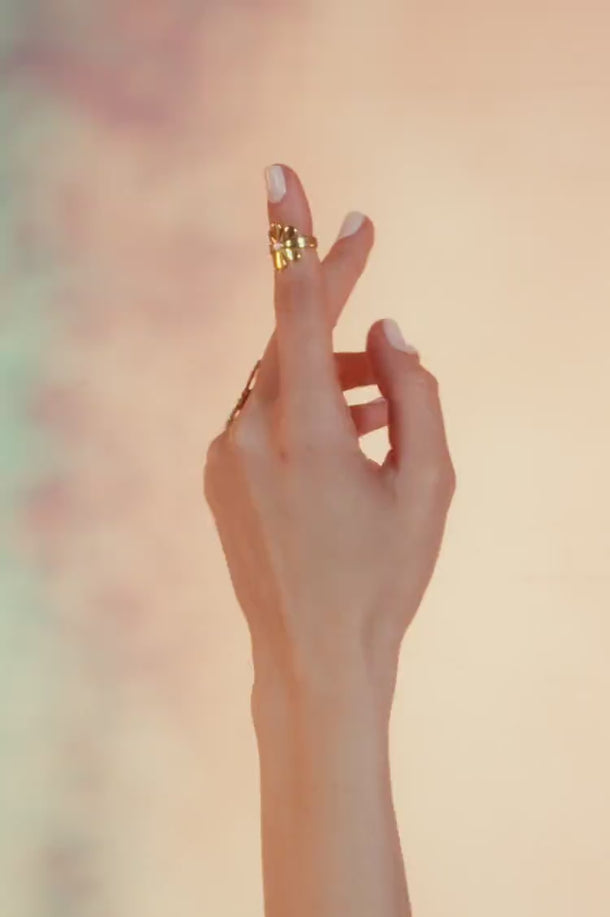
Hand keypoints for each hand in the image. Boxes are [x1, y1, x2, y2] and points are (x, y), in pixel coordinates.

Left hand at [203, 165, 455, 714]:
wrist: (314, 659)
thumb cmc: (384, 579)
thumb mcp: (430, 486)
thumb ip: (417, 395)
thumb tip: (389, 331)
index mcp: (305, 434)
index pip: (294, 310)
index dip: (296, 240)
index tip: (282, 177)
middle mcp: (250, 437)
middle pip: (287, 338)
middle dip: (331, 296)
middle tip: (365, 244)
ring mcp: (225, 460)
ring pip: (277, 381)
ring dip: (329, 373)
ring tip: (385, 398)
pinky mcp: (218, 481)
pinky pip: (262, 418)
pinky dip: (304, 409)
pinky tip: (349, 435)